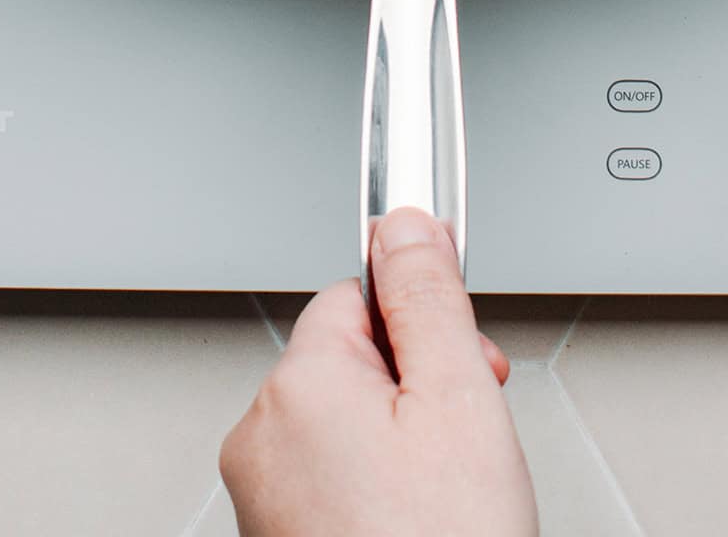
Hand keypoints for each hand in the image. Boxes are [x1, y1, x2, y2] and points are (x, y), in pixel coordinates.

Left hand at [221, 206, 537, 536]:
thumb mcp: (458, 398)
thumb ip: (428, 295)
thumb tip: (403, 221)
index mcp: (295, 386)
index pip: (356, 292)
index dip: (423, 320)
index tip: (464, 353)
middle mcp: (261, 437)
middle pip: (352, 359)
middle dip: (417, 384)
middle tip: (466, 437)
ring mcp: (263, 498)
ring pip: (347, 423)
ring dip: (402, 440)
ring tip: (447, 496)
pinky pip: (333, 479)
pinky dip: (379, 490)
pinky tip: (421, 524)